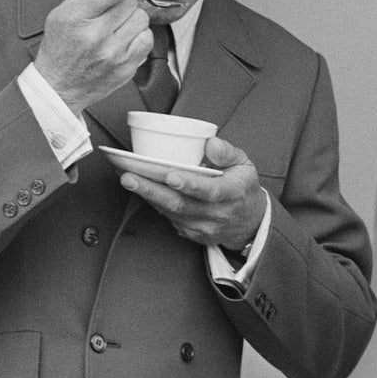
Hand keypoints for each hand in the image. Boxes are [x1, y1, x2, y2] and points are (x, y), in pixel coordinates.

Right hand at [35, 0, 152, 113]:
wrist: (59, 87)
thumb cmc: (61, 45)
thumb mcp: (66, 11)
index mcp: (76, 17)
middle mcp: (95, 36)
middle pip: (131, 0)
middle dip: (123, 0)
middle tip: (110, 9)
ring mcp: (113, 54)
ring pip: (142, 18)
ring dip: (131, 18)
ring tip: (115, 26)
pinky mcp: (127, 68)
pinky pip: (148, 38)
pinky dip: (138, 35)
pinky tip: (123, 39)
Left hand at [120, 137, 265, 248]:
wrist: (249, 222)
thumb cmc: (243, 187)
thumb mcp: (245, 165)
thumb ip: (228, 153)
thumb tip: (210, 143)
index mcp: (233, 193)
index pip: (210, 191)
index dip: (190, 185)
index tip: (171, 176)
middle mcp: (218, 214)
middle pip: (181, 204)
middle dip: (152, 190)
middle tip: (129, 177)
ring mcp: (204, 227)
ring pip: (170, 212)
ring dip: (147, 196)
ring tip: (127, 179)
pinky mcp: (192, 234)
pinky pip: (169, 218)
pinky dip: (154, 203)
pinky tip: (140, 189)